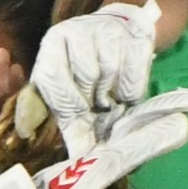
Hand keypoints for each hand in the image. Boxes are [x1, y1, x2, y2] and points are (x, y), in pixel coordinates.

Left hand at [31, 1, 159, 144]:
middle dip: (93, 99)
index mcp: (53, 44)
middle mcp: (77, 32)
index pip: (53, 76)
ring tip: (110, 96)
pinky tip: (124, 90)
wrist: (114, 32)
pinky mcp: (135, 37)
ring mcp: (107, 31)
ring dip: (113, 94)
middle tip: (97, 106)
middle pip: (86, 76)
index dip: (68, 102)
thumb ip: (66, 116)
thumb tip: (75, 157)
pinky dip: (130, 92)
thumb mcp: (68, 88)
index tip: (80, 113)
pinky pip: (134, 75)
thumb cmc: (84, 69)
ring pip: (111, 74)